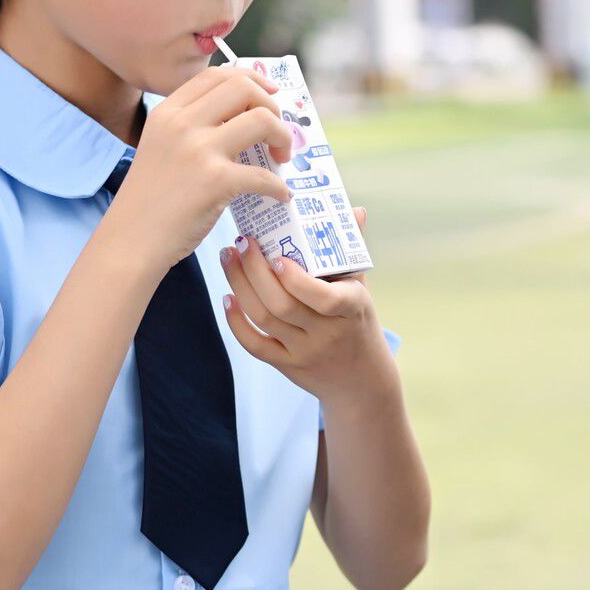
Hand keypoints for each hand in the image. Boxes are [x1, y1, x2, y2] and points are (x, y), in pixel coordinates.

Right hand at [105, 62, 295, 269]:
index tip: (270, 94)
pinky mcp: (215, 181)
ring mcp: (198, 150)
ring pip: (262, 120)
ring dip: (283, 137)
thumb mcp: (161, 148)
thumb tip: (246, 117)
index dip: (252, 80)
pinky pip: (265, 174)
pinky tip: (280, 196)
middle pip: (244, 88)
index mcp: (167, 112)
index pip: (216, 74)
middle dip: (273, 106)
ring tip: (282, 159)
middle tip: (277, 133)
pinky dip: (280, 187)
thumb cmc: (151, 201)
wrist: (130, 242)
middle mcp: (182, 123)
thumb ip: (193, 128)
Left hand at [218, 206, 397, 410]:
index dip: (297, 280)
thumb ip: (352, 251)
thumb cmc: (358, 322)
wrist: (360, 379)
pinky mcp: (287, 365)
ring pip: (265, 320)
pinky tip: (228, 298)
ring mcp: (304, 351)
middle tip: (240, 243)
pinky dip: (237, 322)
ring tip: (228, 259)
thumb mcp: (362, 289)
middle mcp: (326, 333)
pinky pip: (255, 345)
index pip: (324, 298)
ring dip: (240, 287)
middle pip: (282, 305)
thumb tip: (355, 210)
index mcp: (350, 309)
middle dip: (255, 271)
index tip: (278, 257)